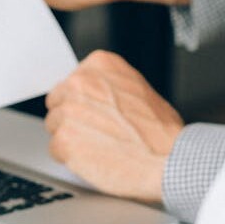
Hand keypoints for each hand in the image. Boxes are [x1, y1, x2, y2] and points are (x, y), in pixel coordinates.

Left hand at [45, 51, 184, 202]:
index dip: (83, 101)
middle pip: (58, 101)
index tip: (95, 112)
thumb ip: (109, 86)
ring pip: (55, 126)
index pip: (72, 81)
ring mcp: (69, 109)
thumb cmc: (160, 132)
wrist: (169, 159)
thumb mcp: (138, 88)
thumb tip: (93, 94)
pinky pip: (56, 149)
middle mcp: (81, 81)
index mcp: (100, 64)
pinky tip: (96, 159)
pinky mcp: (63, 139)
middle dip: (73, 118)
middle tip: (98, 133)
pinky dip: (71, 158)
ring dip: (72, 138)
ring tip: (101, 146)